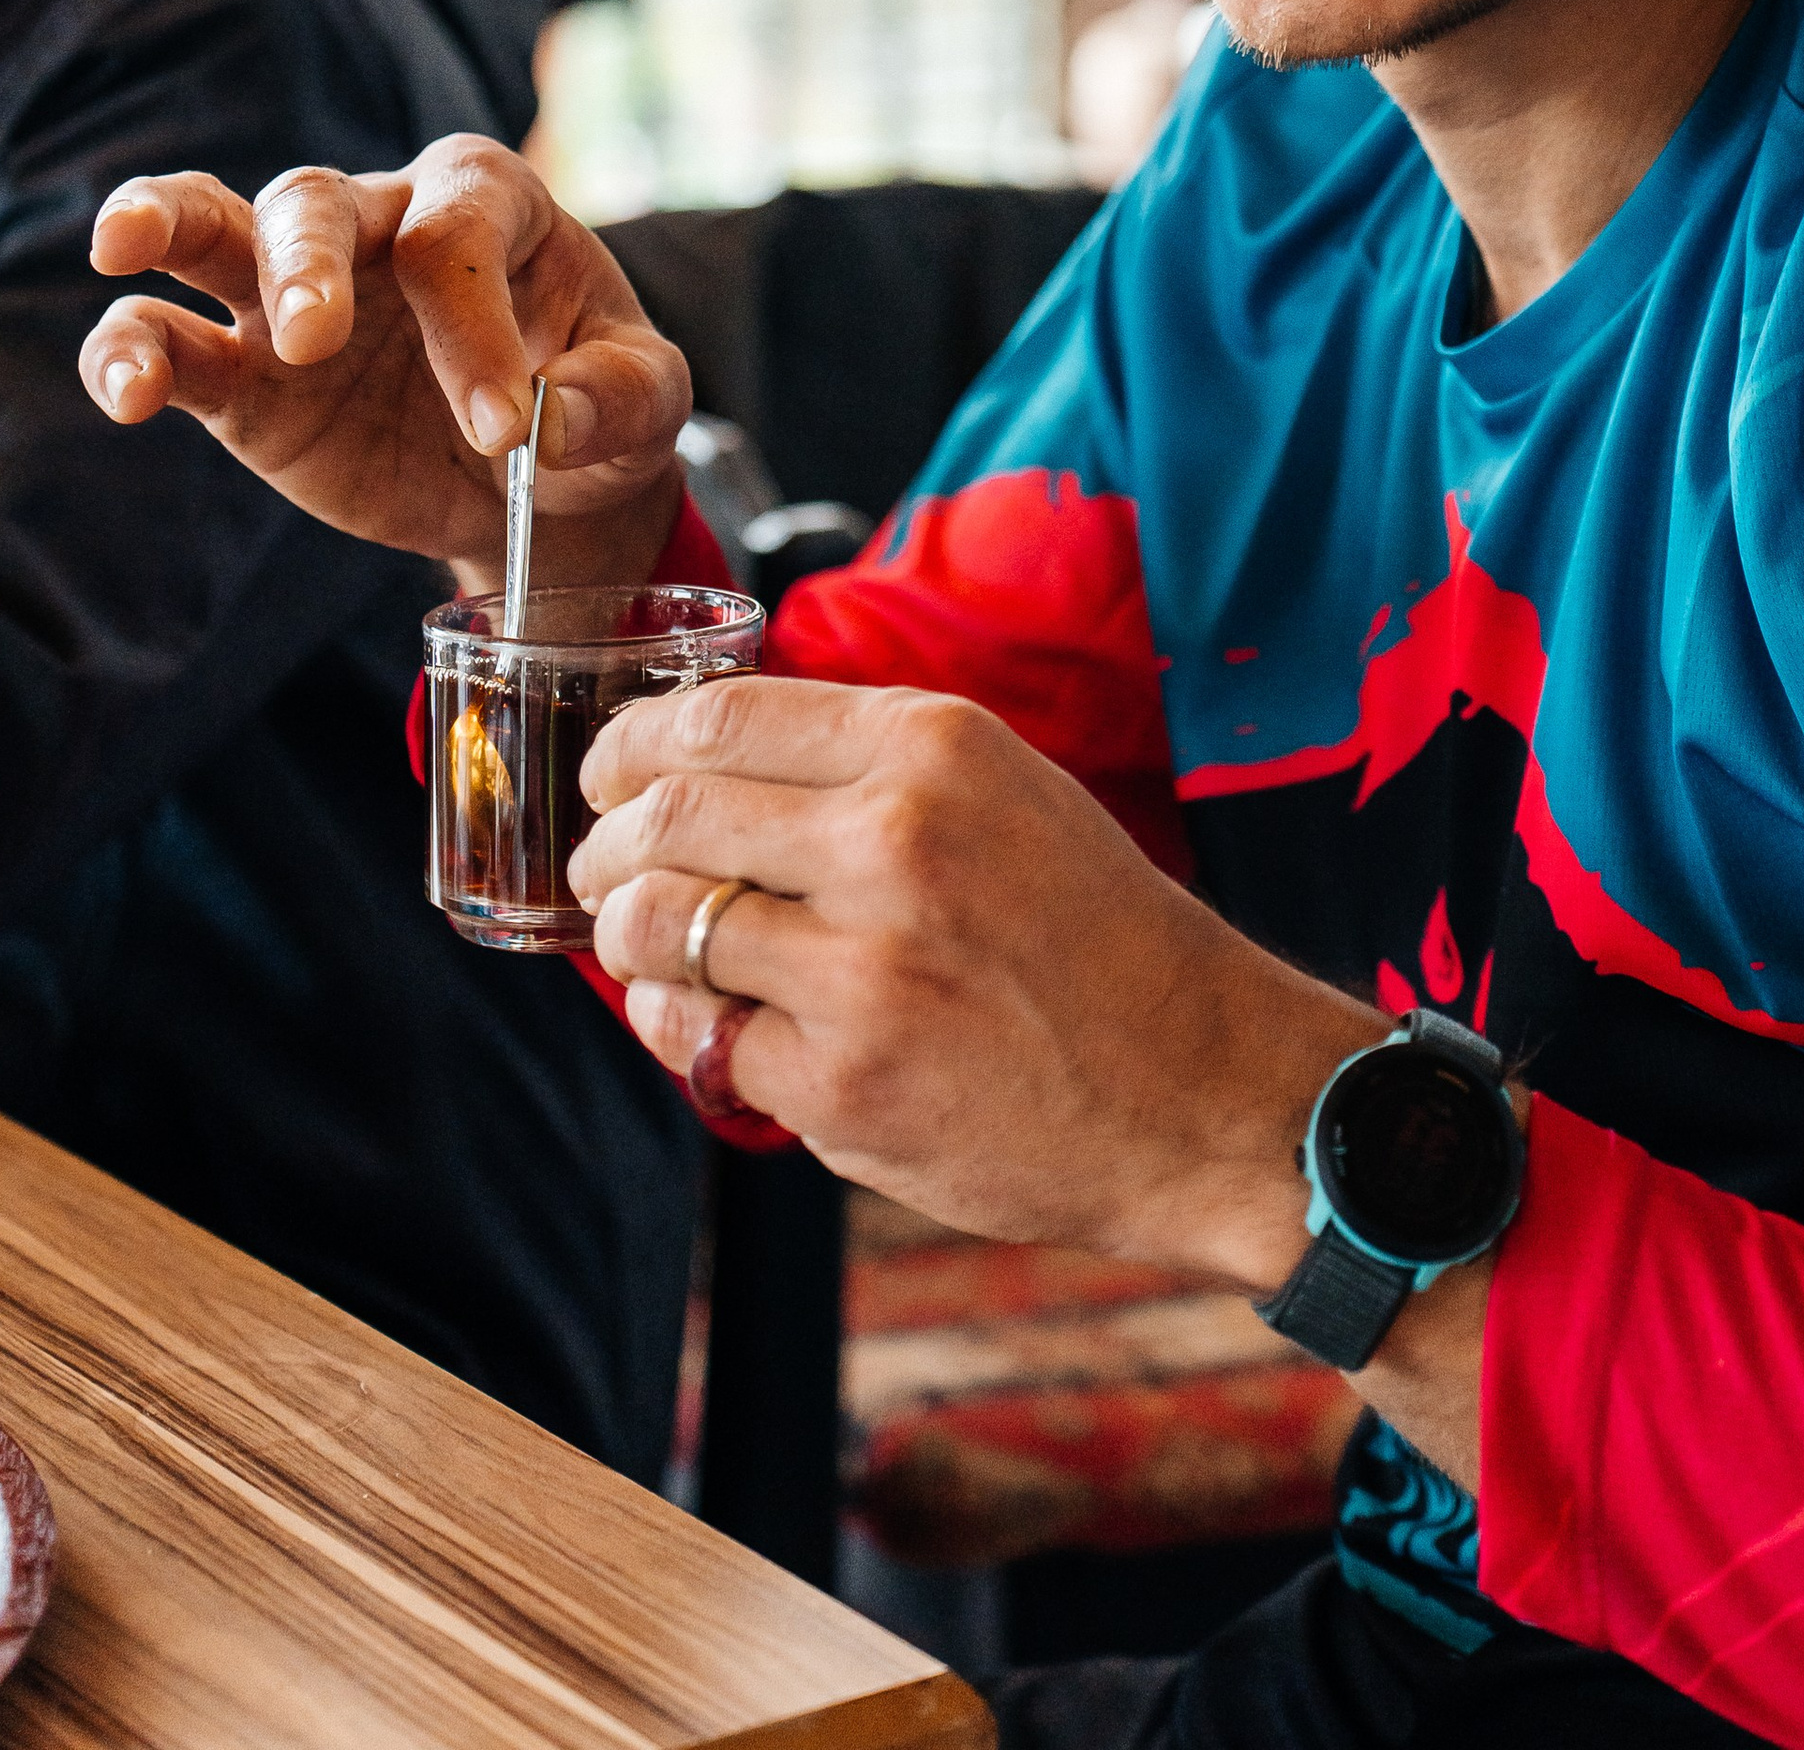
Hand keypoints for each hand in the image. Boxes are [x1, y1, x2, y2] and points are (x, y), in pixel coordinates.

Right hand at [79, 137, 688, 593]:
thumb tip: (553, 423)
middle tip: (316, 337)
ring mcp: (294, 294)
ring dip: (163, 226)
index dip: (472, 328)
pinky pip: (166, 342)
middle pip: (315, 200)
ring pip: (212, 225)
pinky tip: (129, 392)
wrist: (542, 482)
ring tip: (123, 251)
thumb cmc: (597, 405)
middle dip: (308, 261)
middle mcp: (378, 221)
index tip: (503, 429)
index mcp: (486, 200)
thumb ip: (620, 399)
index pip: (454, 236)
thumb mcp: (647, 400)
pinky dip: (132, 354)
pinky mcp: (243, 375)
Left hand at [568, 674, 1378, 1284]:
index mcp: (934, 747)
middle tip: (601, 866)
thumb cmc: (1098, 936)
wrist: (1202, 1088)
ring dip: (629, 936)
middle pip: (669, 813)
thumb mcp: (1007, 791)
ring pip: (662, 926)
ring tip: (640, 945)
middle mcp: (895, 840)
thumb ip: (872, 766)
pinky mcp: (847, 1085)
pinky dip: (685, 1028)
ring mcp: (866, 969)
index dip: (634, 746)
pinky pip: (705, 1040)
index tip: (609, 771)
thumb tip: (713, 757)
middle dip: (608, 843)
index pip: (718, 716)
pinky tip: (709, 1024)